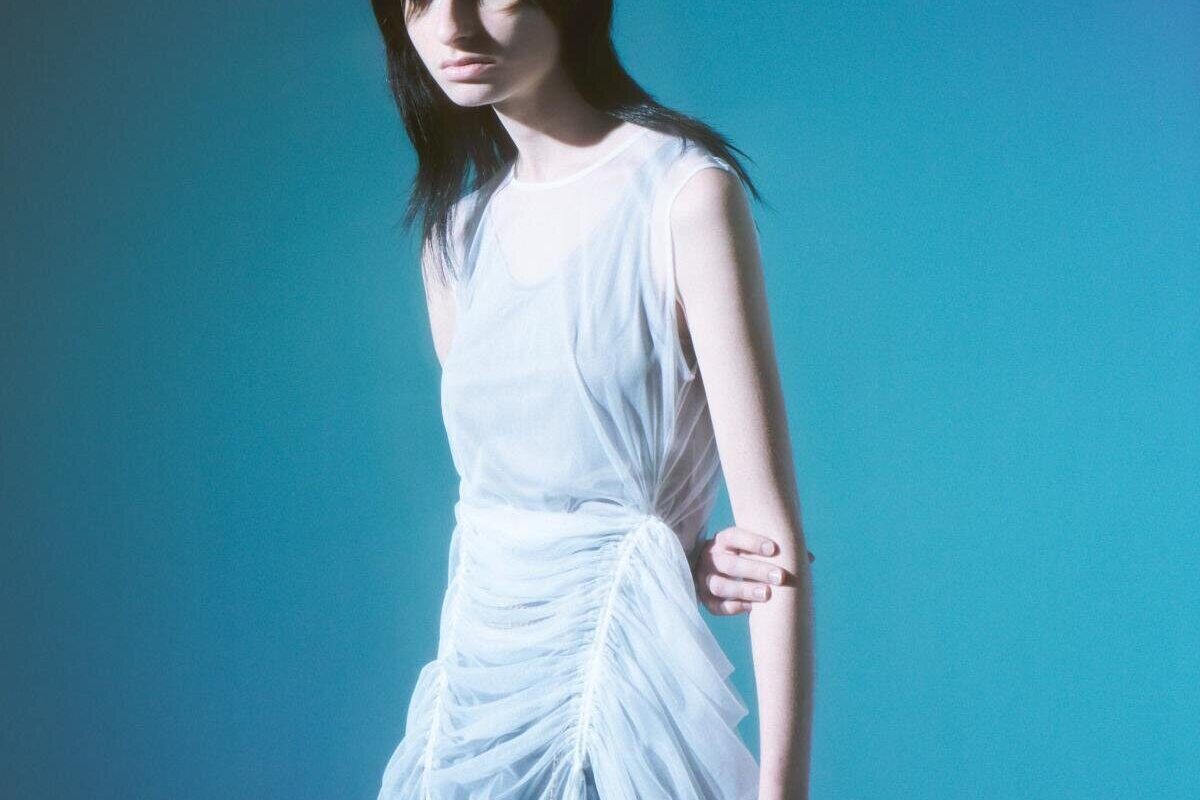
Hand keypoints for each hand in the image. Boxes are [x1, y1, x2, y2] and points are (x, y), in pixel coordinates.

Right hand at [691, 527, 814, 614]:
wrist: (715, 569)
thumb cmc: (744, 555)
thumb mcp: (753, 547)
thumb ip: (776, 550)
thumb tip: (809, 558)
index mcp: (722, 540)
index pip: (734, 537)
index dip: (752, 542)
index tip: (774, 549)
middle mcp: (710, 557)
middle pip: (729, 564)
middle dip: (756, 570)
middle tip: (780, 577)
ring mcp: (703, 578)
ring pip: (720, 586)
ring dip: (744, 590)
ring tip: (768, 595)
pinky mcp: (702, 597)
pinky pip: (715, 606)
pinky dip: (733, 607)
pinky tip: (752, 608)